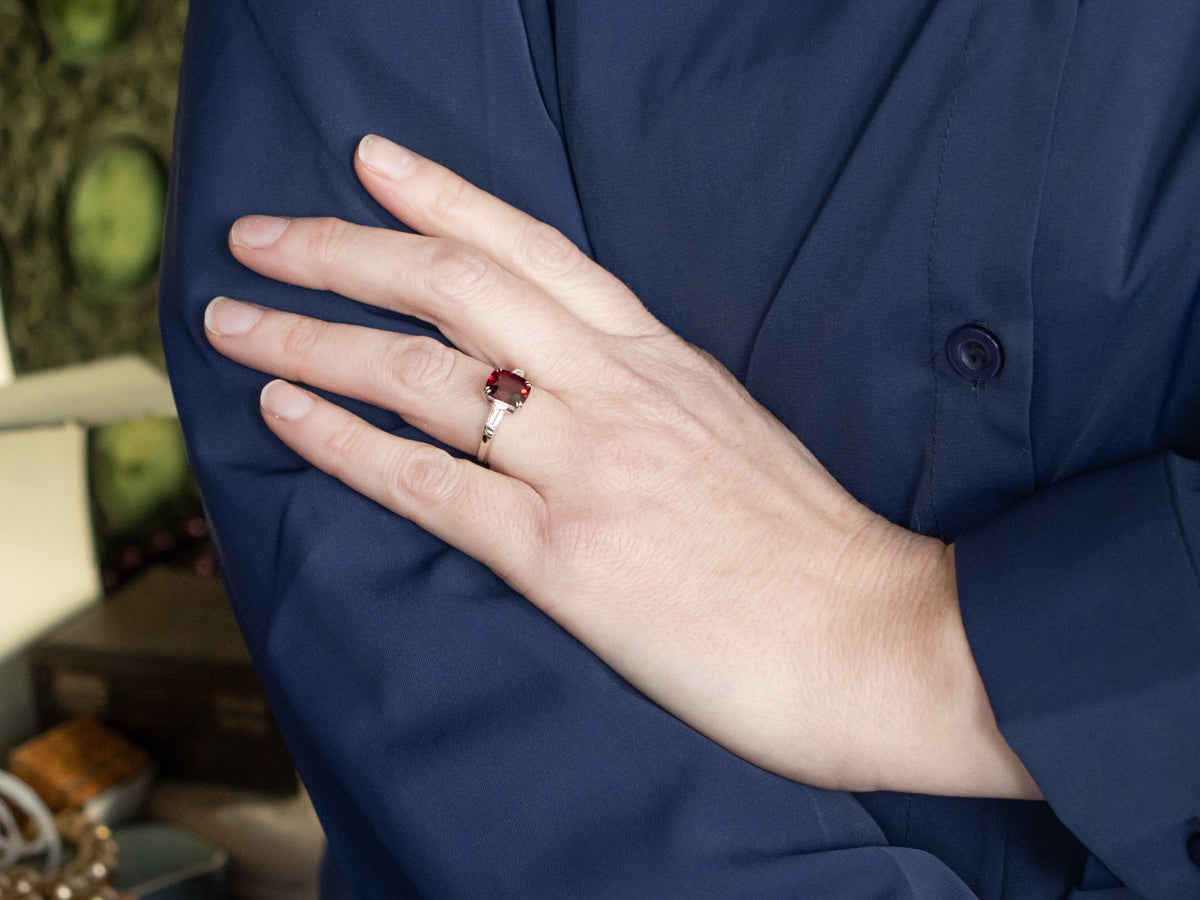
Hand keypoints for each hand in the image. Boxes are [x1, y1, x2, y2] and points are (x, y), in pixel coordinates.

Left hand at [205, 134, 1037, 797]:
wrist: (877, 634)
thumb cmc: (809, 544)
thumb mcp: (729, 429)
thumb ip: (645, 391)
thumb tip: (570, 378)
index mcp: (657, 358)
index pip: (532, 249)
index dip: (442, 194)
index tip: (369, 161)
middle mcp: (614, 391)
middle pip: (453, 287)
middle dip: (341, 250)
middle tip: (256, 237)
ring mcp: (587, 469)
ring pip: (422, 374)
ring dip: (312, 338)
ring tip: (233, 321)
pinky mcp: (566, 559)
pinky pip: (429, 486)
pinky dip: (344, 443)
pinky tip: (283, 413)